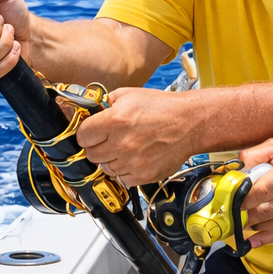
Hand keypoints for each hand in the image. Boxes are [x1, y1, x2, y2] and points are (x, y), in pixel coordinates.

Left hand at [73, 86, 201, 186]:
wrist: (190, 123)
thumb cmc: (162, 107)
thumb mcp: (130, 94)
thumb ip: (107, 102)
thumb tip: (93, 110)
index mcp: (114, 120)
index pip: (82, 136)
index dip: (86, 133)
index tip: (91, 133)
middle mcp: (121, 143)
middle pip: (91, 154)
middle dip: (96, 147)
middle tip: (107, 141)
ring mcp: (132, 162)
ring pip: (106, 168)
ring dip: (111, 160)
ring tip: (123, 149)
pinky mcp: (144, 175)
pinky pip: (122, 179)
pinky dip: (125, 171)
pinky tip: (133, 159)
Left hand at [237, 130, 272, 247]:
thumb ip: (255, 154)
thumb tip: (236, 168)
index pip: (262, 191)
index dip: (243, 199)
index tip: (231, 201)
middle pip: (265, 211)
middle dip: (245, 214)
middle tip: (232, 212)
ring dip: (254, 225)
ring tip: (242, 220)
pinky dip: (267, 238)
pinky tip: (252, 240)